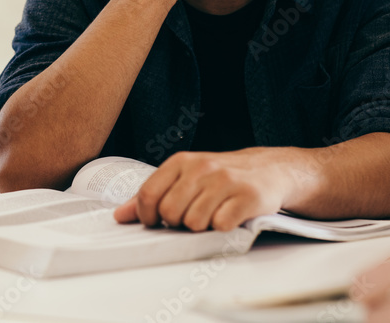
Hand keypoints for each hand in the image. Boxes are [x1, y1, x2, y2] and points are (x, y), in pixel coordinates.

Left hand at [113, 150, 289, 231]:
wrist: (269, 170)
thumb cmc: (221, 177)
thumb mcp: (184, 178)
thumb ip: (151, 196)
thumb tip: (120, 215)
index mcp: (181, 162)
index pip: (148, 194)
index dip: (147, 216)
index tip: (157, 222)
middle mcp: (202, 168)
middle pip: (170, 212)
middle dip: (178, 223)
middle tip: (192, 216)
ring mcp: (225, 181)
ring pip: (194, 222)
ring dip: (202, 227)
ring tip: (213, 213)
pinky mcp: (247, 197)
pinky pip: (221, 225)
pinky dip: (223, 228)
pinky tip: (230, 215)